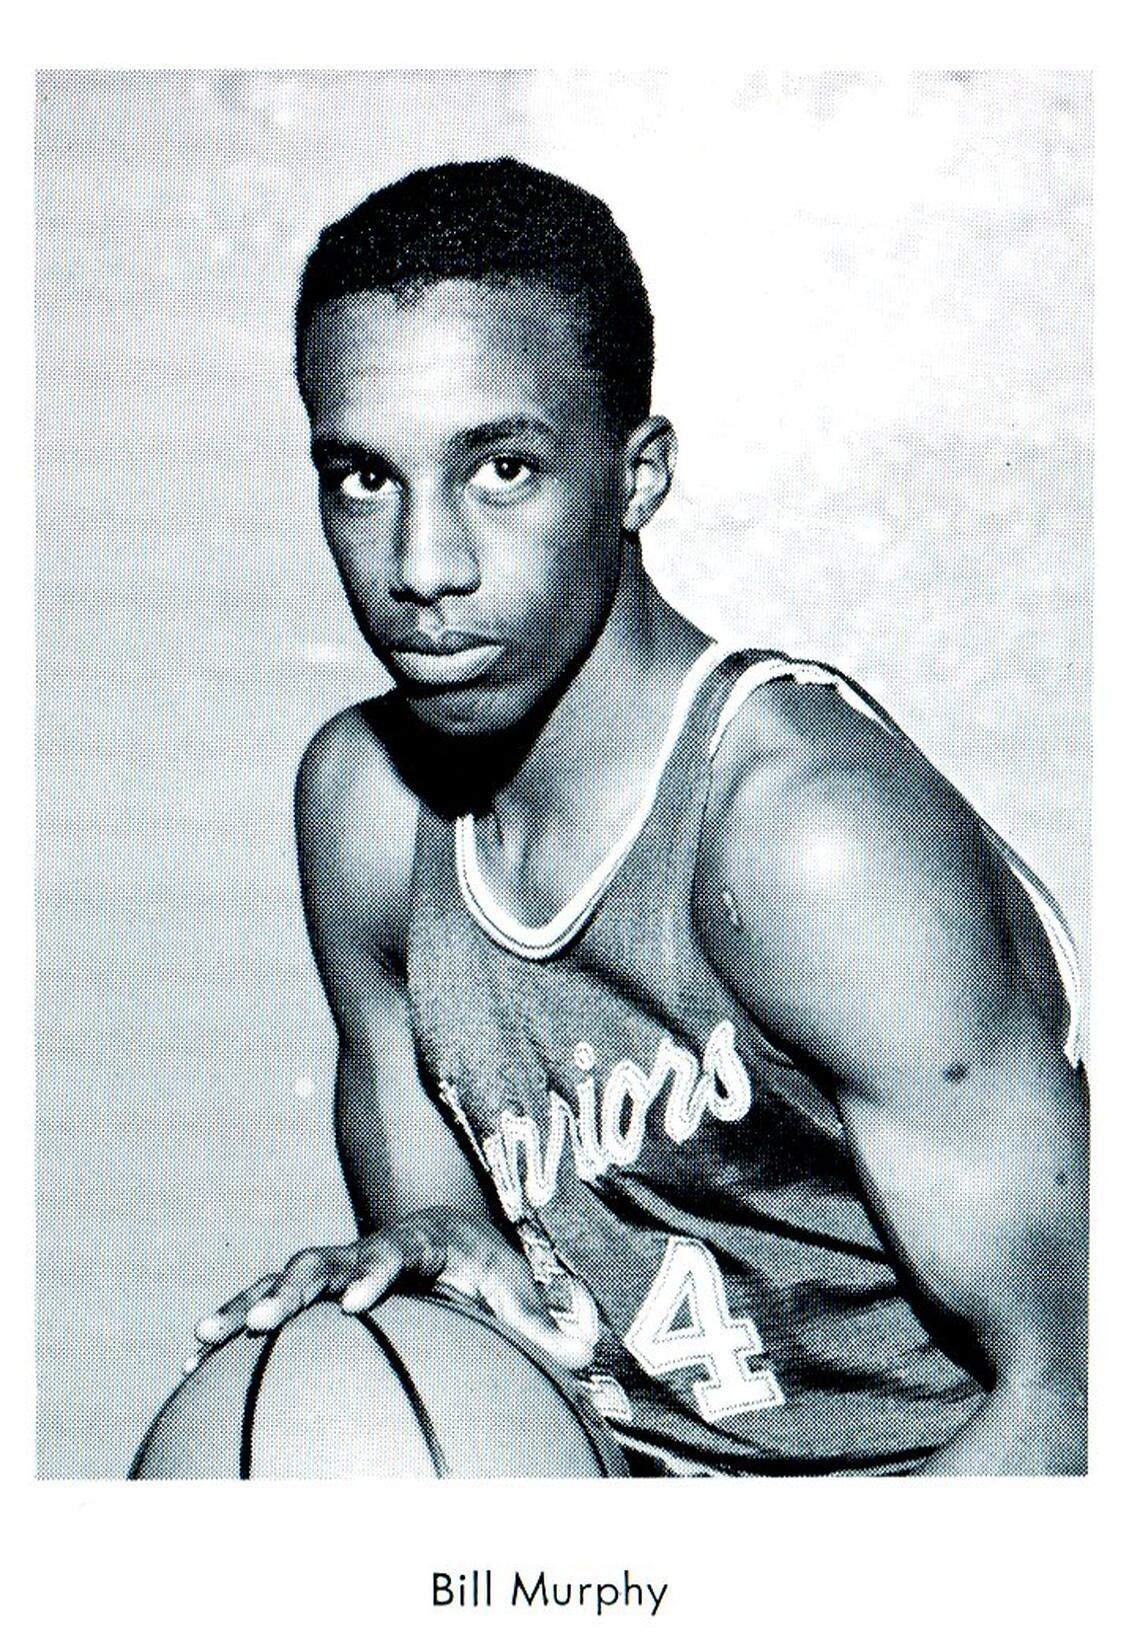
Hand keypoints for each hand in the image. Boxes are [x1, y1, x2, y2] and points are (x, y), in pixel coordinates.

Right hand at [188, 1208, 590, 1373]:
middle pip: (326, 1258)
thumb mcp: (522, 1293)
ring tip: (206, 1334)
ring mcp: (337, 1266)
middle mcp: (370, 1247)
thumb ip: (550, 1323)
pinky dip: (233, 1323)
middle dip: (296, 1286)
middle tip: (268, 1318)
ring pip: (285, 1278)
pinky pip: (268, 1304)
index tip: (359, 1302)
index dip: (377, 1271)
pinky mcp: (315, 1292)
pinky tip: (195, 1357)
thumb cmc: (489, 1274)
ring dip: (247, 1302)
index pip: (396, 1250)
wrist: (449, 1244)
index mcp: (422, 1241)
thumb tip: (586, 1348)